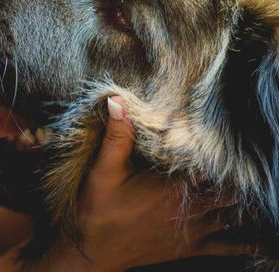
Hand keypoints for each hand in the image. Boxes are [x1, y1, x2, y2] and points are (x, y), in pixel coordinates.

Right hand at [41, 96, 249, 270]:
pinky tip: (260, 238)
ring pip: (233, 215)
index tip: (231, 138)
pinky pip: (228, 247)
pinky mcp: (189, 248)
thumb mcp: (104, 169)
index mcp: (174, 186)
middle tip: (247, 162)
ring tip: (255, 189)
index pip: (214, 166)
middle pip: (231, 190)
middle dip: (240, 176)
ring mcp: (193, 231)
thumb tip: (117, 100)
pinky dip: (245, 242)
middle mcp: (191, 209)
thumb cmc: (98, 208)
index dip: (225, 152)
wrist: (93, 251)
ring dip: (242, 203)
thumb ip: (117, 136)